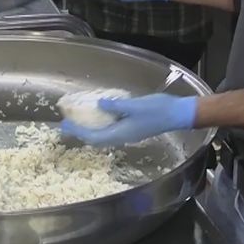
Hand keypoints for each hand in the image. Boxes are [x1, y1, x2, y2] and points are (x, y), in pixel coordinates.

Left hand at [60, 94, 197, 146]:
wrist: (178, 114)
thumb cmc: (159, 110)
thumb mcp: (136, 106)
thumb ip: (116, 106)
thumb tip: (99, 104)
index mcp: (121, 133)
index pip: (94, 137)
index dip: (78, 131)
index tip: (65, 125)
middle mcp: (123, 137)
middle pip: (96, 138)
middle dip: (81, 132)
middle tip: (67, 123)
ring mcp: (128, 133)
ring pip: (103, 134)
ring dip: (90, 129)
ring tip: (79, 120)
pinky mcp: (133, 128)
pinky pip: (111, 129)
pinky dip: (101, 123)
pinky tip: (99, 114)